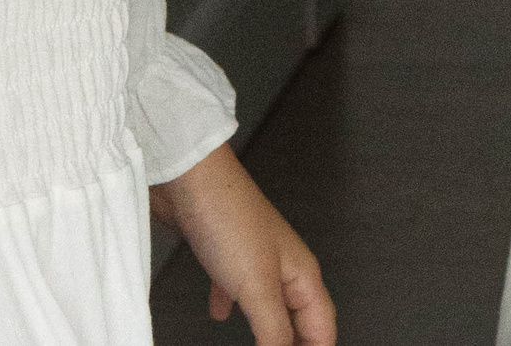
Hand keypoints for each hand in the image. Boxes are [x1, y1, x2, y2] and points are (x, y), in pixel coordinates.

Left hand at [149, 146, 334, 345]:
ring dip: (268, 332)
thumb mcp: (256, 286)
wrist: (188, 180)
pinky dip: (232, 309)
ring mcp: (254, 260)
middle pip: (300, 318)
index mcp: (302, 274)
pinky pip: (236, 291)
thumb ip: (273, 329)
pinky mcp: (225, 256)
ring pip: (270, 306)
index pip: (322, 326)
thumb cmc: (228, 217)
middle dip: (295, 344)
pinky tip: (219, 316)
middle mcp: (283, 268)